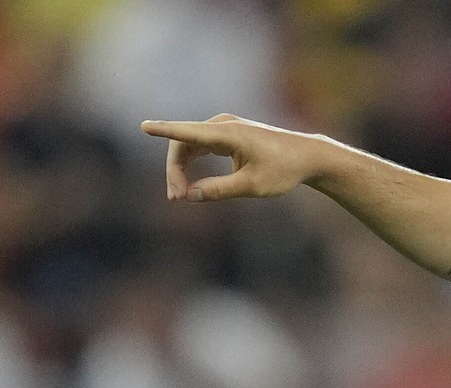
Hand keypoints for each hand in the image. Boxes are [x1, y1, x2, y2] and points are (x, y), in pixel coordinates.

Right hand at [140, 115, 327, 201]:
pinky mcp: (225, 135)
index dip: (165, 130)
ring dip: (181, 170)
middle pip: (183, 144)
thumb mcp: (252, 186)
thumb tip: (190, 195)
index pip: (189, 132)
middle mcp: (223, 125)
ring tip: (181, 196)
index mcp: (229, 133)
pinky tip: (190, 186)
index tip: (144, 127)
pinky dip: (191, 165)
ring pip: (188, 146)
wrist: (306, 156)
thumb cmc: (283, 170)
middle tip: (177, 199)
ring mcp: (223, 127)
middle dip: (175, 171)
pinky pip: (198, 146)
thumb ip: (220, 190)